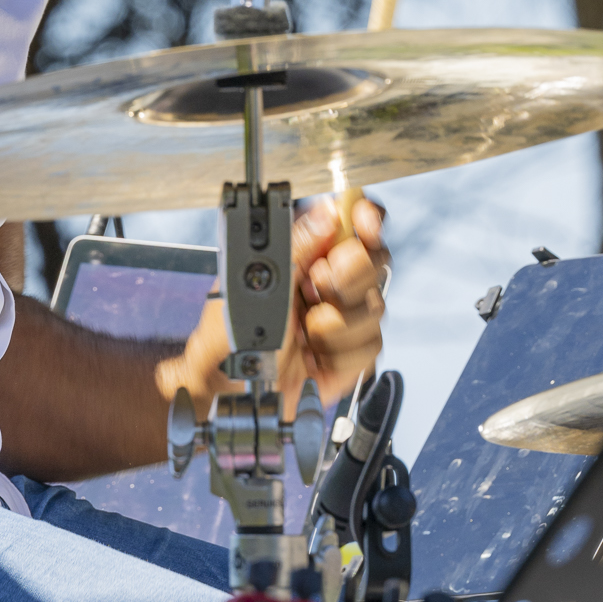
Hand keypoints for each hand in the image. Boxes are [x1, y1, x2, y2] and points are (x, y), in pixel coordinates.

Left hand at [167, 195, 388, 417]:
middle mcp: (330, 286)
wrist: (227, 387)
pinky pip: (370, 346)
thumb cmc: (229, 336)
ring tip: (305, 332)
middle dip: (349, 274)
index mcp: (308, 258)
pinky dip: (339, 352)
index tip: (363, 222)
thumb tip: (327, 214)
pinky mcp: (351, 357)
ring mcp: (343, 321)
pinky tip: (315, 356)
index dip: (366, 219)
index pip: (353, 226)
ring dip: (335, 322)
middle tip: (315, 285)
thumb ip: (296, 245)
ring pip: (375, 307)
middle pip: (375, 262)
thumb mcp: (257, 281)